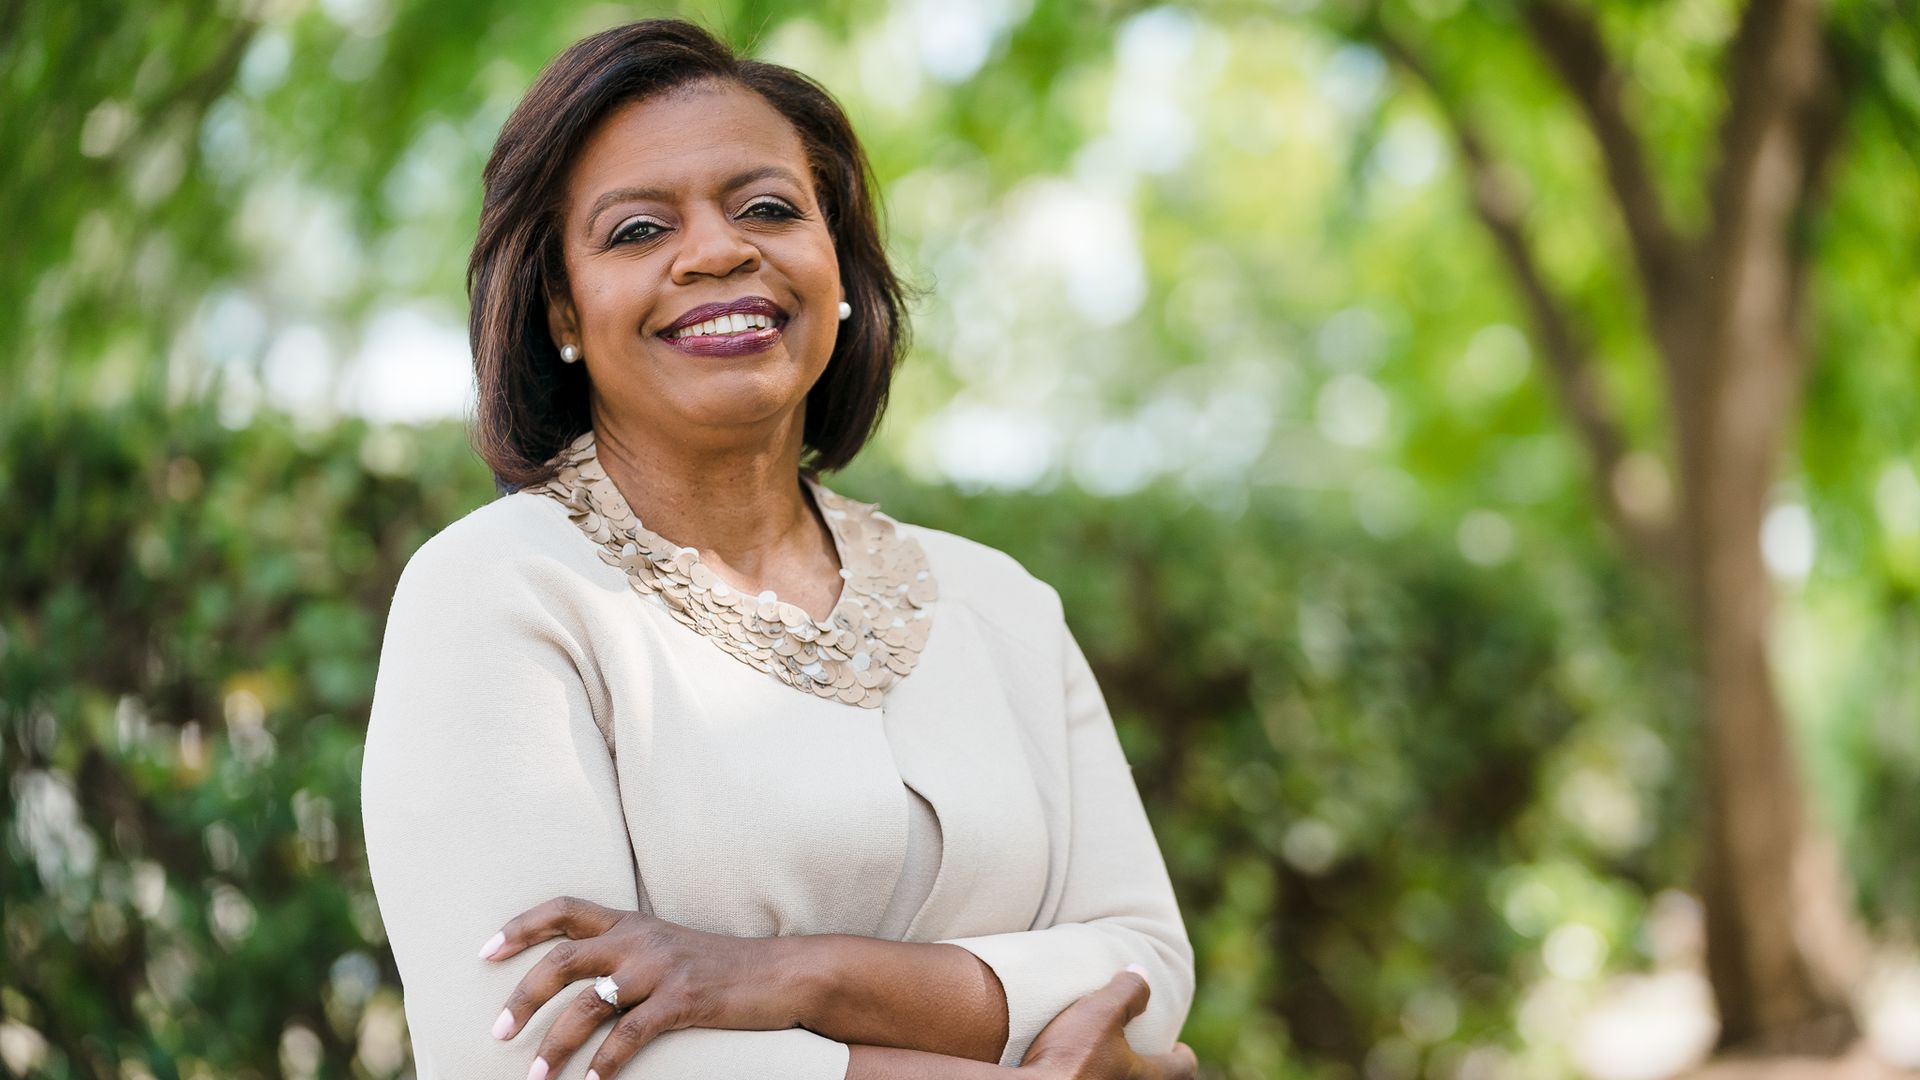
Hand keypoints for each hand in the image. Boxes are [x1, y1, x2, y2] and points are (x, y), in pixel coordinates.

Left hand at [479, 895, 798, 1079]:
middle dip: (523, 997)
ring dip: (554, 1045)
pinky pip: (629, 1035)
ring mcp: (660, 967)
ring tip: (536, 1077)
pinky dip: (605, 1064)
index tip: (486, 951)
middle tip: (498, 1033)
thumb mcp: (668, 948)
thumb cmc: (721, 967)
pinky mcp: (682, 999)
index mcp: (631, 922)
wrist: (781, 973)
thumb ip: (627, 956)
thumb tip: (581, 989)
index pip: (565, 909)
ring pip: (588, 1004)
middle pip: (563, 960)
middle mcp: (639, 938)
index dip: (522, 926)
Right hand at [1018, 968, 1198, 1079]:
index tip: (1180, 1048)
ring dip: (1119, 1072)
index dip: (1183, 1056)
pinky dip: (1093, 1076)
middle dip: (1151, 1067)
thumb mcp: (1101, 1012)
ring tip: (1107, 1056)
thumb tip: (1141, 972)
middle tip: (1143, 1050)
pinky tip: (1075, 1068)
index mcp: (1142, 1075)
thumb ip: (1127, 992)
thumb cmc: (1070, 1056)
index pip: (1181, 1069)